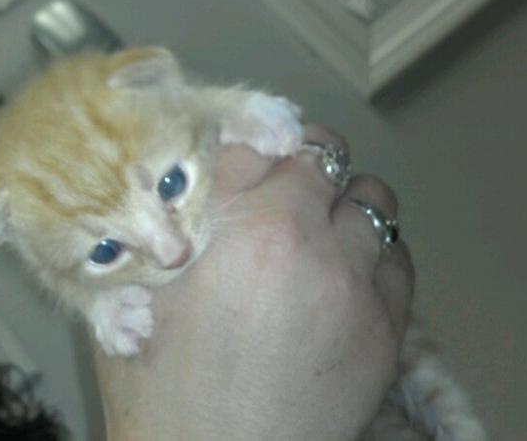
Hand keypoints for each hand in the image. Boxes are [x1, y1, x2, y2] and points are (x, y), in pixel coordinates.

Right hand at [94, 125, 414, 440]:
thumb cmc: (160, 390)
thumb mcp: (128, 298)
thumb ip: (154, 230)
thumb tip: (174, 188)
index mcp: (236, 224)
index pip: (253, 136)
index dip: (245, 135)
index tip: (244, 150)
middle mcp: (305, 239)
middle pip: (320, 152)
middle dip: (299, 159)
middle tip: (281, 185)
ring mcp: (355, 282)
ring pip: (370, 197)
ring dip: (341, 202)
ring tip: (318, 230)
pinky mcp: (389, 327)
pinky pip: (398, 256)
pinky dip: (373, 252)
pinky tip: (347, 274)